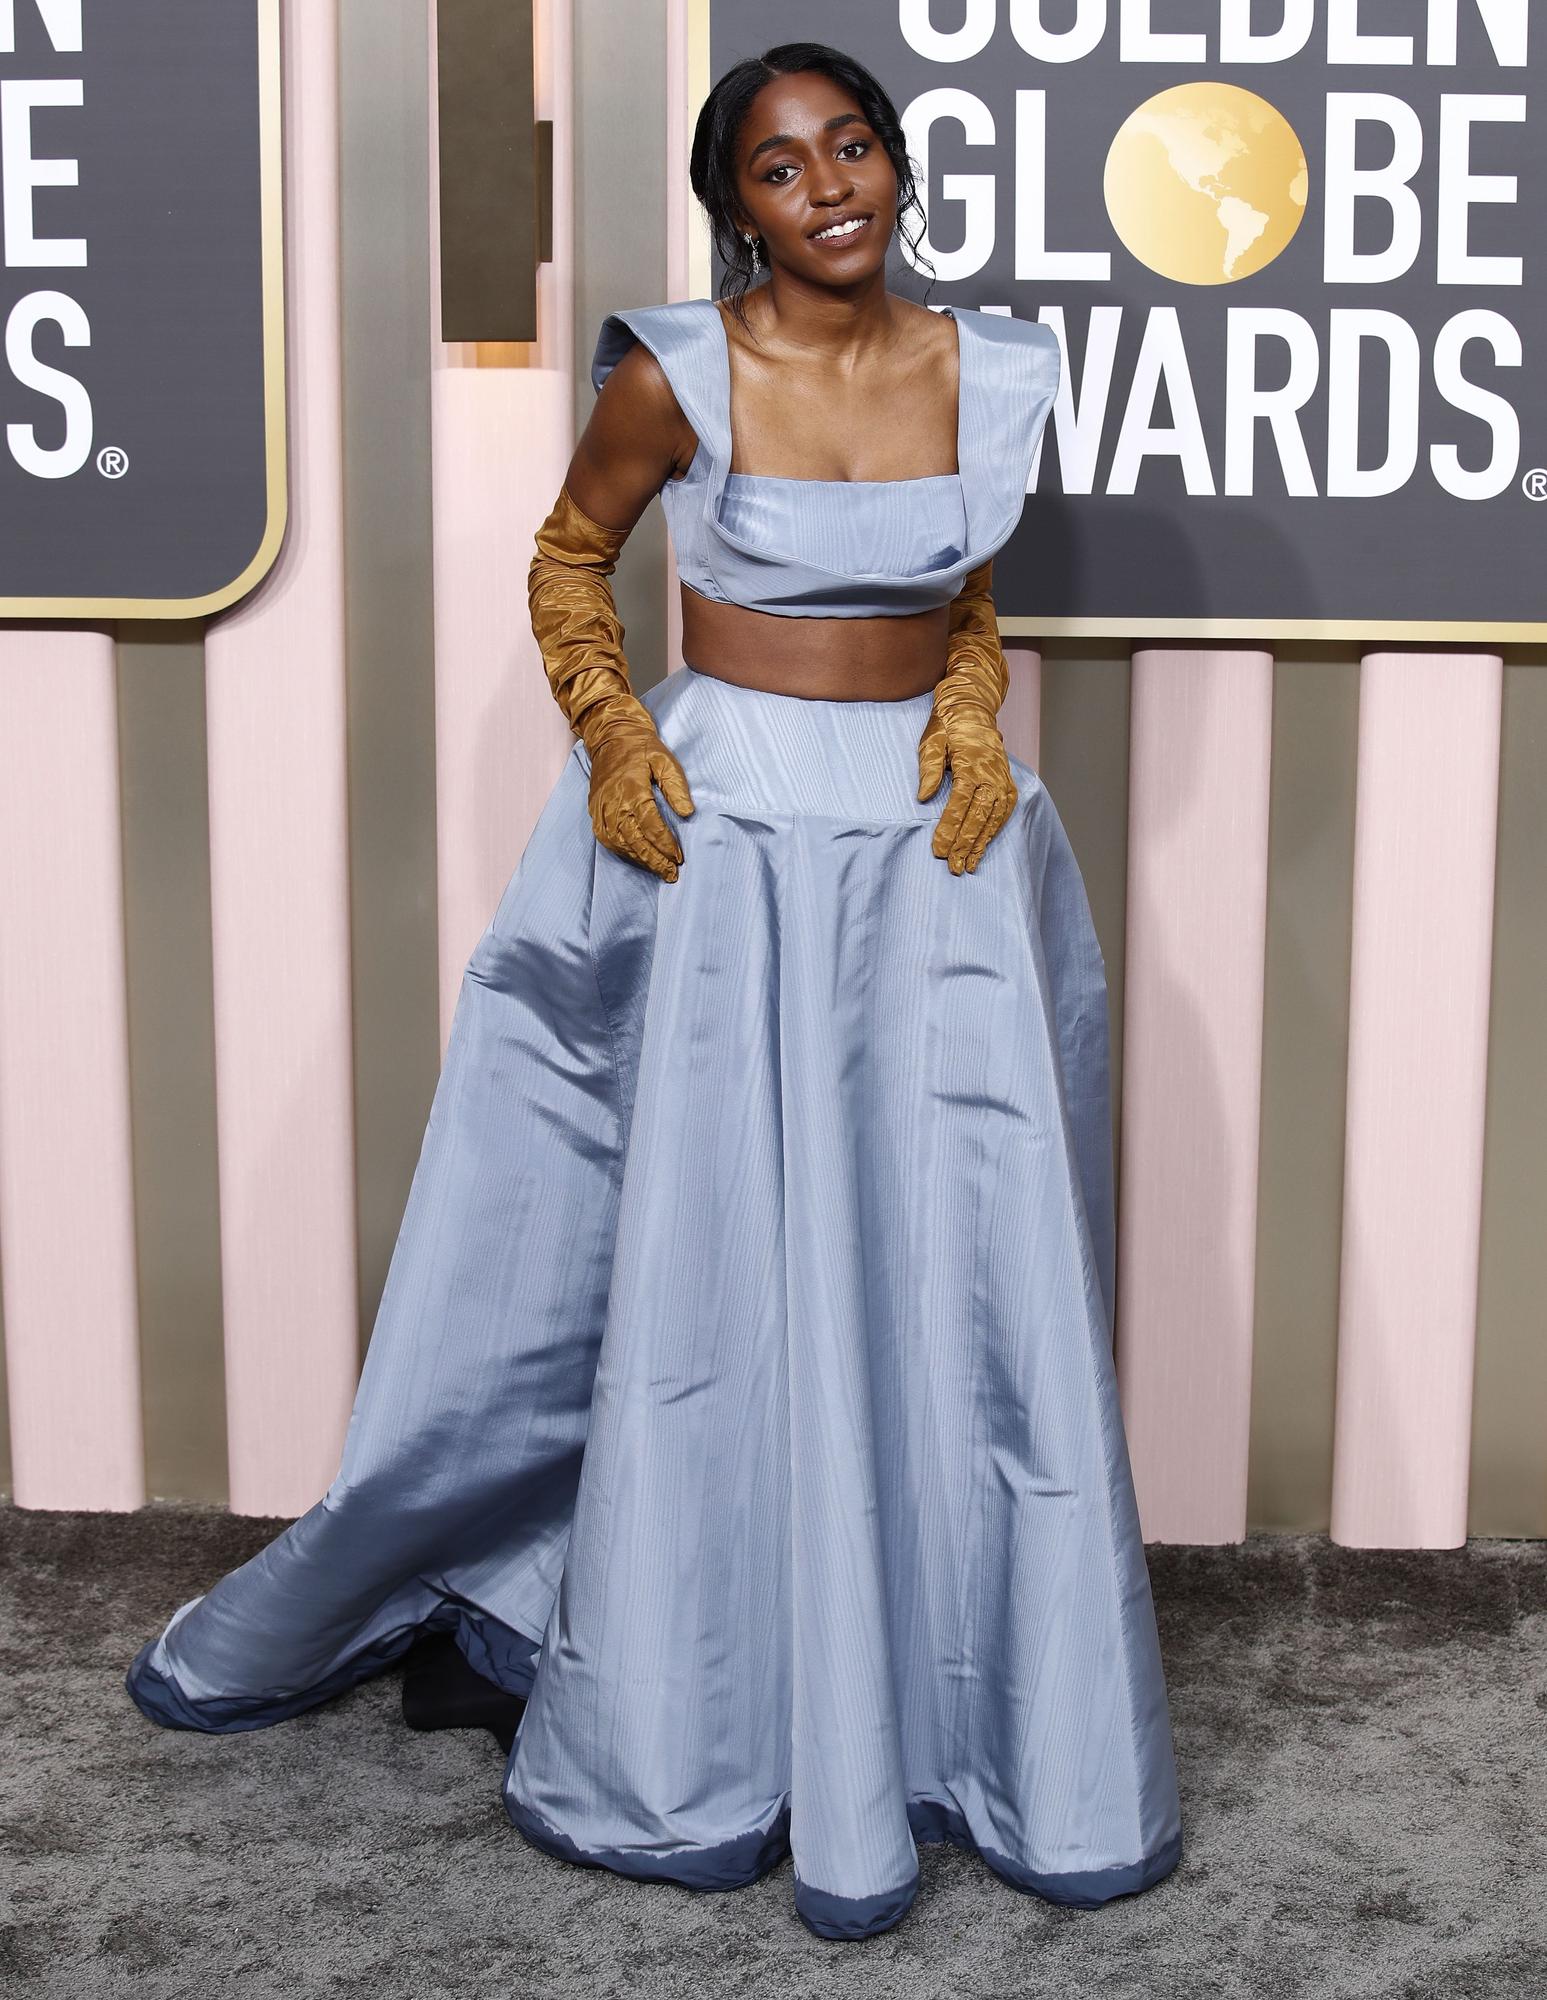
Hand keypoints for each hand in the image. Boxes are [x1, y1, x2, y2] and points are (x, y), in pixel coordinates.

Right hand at [585, 715, 694, 880]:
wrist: (610, 736)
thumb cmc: (641, 748)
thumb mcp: (665, 760)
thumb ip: (676, 787)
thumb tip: (687, 813)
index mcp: (632, 790)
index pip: (651, 826)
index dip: (665, 844)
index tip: (679, 857)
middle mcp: (614, 803)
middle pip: (635, 840)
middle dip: (654, 860)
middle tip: (671, 874)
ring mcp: (601, 808)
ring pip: (620, 843)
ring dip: (639, 859)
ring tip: (658, 870)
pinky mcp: (595, 811)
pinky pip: (606, 838)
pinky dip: (622, 851)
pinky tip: (636, 858)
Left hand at [916, 701, 1017, 873]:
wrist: (973, 709)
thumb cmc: (947, 726)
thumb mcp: (931, 741)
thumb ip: (929, 770)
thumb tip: (924, 797)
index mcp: (971, 765)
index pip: (959, 804)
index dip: (949, 829)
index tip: (939, 850)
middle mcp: (992, 775)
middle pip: (978, 816)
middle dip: (965, 844)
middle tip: (953, 866)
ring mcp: (1003, 780)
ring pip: (993, 818)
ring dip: (980, 844)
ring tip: (968, 865)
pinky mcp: (1008, 784)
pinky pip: (1003, 813)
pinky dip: (993, 832)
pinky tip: (983, 848)